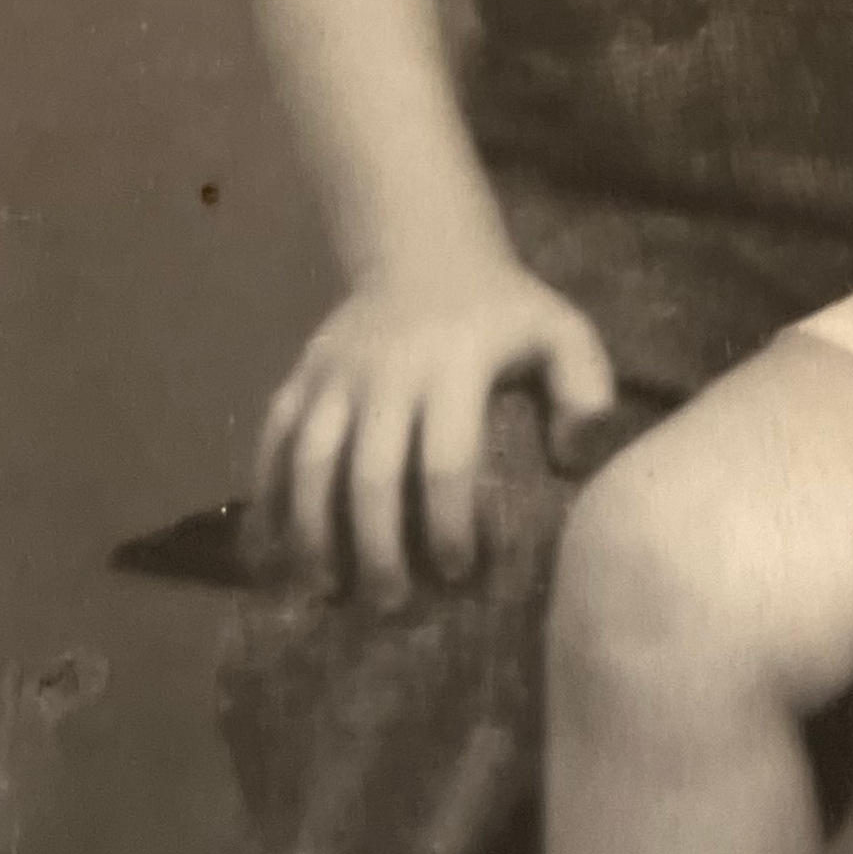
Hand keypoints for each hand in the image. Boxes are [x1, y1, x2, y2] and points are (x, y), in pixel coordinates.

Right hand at [253, 260, 615, 600]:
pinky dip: (267, 494)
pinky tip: (272, 548)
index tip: (456, 572)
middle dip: (376, 545)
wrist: (424, 249)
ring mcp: (336, 373)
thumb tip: (571, 458)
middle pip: (371, 472)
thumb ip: (585, 388)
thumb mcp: (562, 330)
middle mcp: (387, 371)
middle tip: (390, 603)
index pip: (447, 459)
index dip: (448, 522)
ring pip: (312, 460)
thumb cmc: (503, 310)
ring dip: (312, 531)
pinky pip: (274, 438)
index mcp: (455, 365)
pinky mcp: (302, 374)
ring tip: (326, 590)